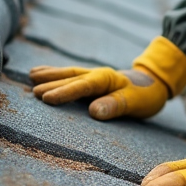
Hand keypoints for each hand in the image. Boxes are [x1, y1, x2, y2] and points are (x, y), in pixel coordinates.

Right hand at [30, 65, 166, 119]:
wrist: (154, 82)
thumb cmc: (146, 94)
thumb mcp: (135, 102)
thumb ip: (115, 106)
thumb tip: (93, 112)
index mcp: (106, 79)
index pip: (82, 86)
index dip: (64, 92)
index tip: (46, 98)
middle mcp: (96, 75)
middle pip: (70, 78)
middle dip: (51, 84)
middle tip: (33, 92)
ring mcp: (93, 76)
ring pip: (68, 74)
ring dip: (50, 75)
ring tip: (31, 75)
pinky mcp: (91, 80)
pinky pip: (70, 76)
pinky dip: (56, 75)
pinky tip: (42, 74)